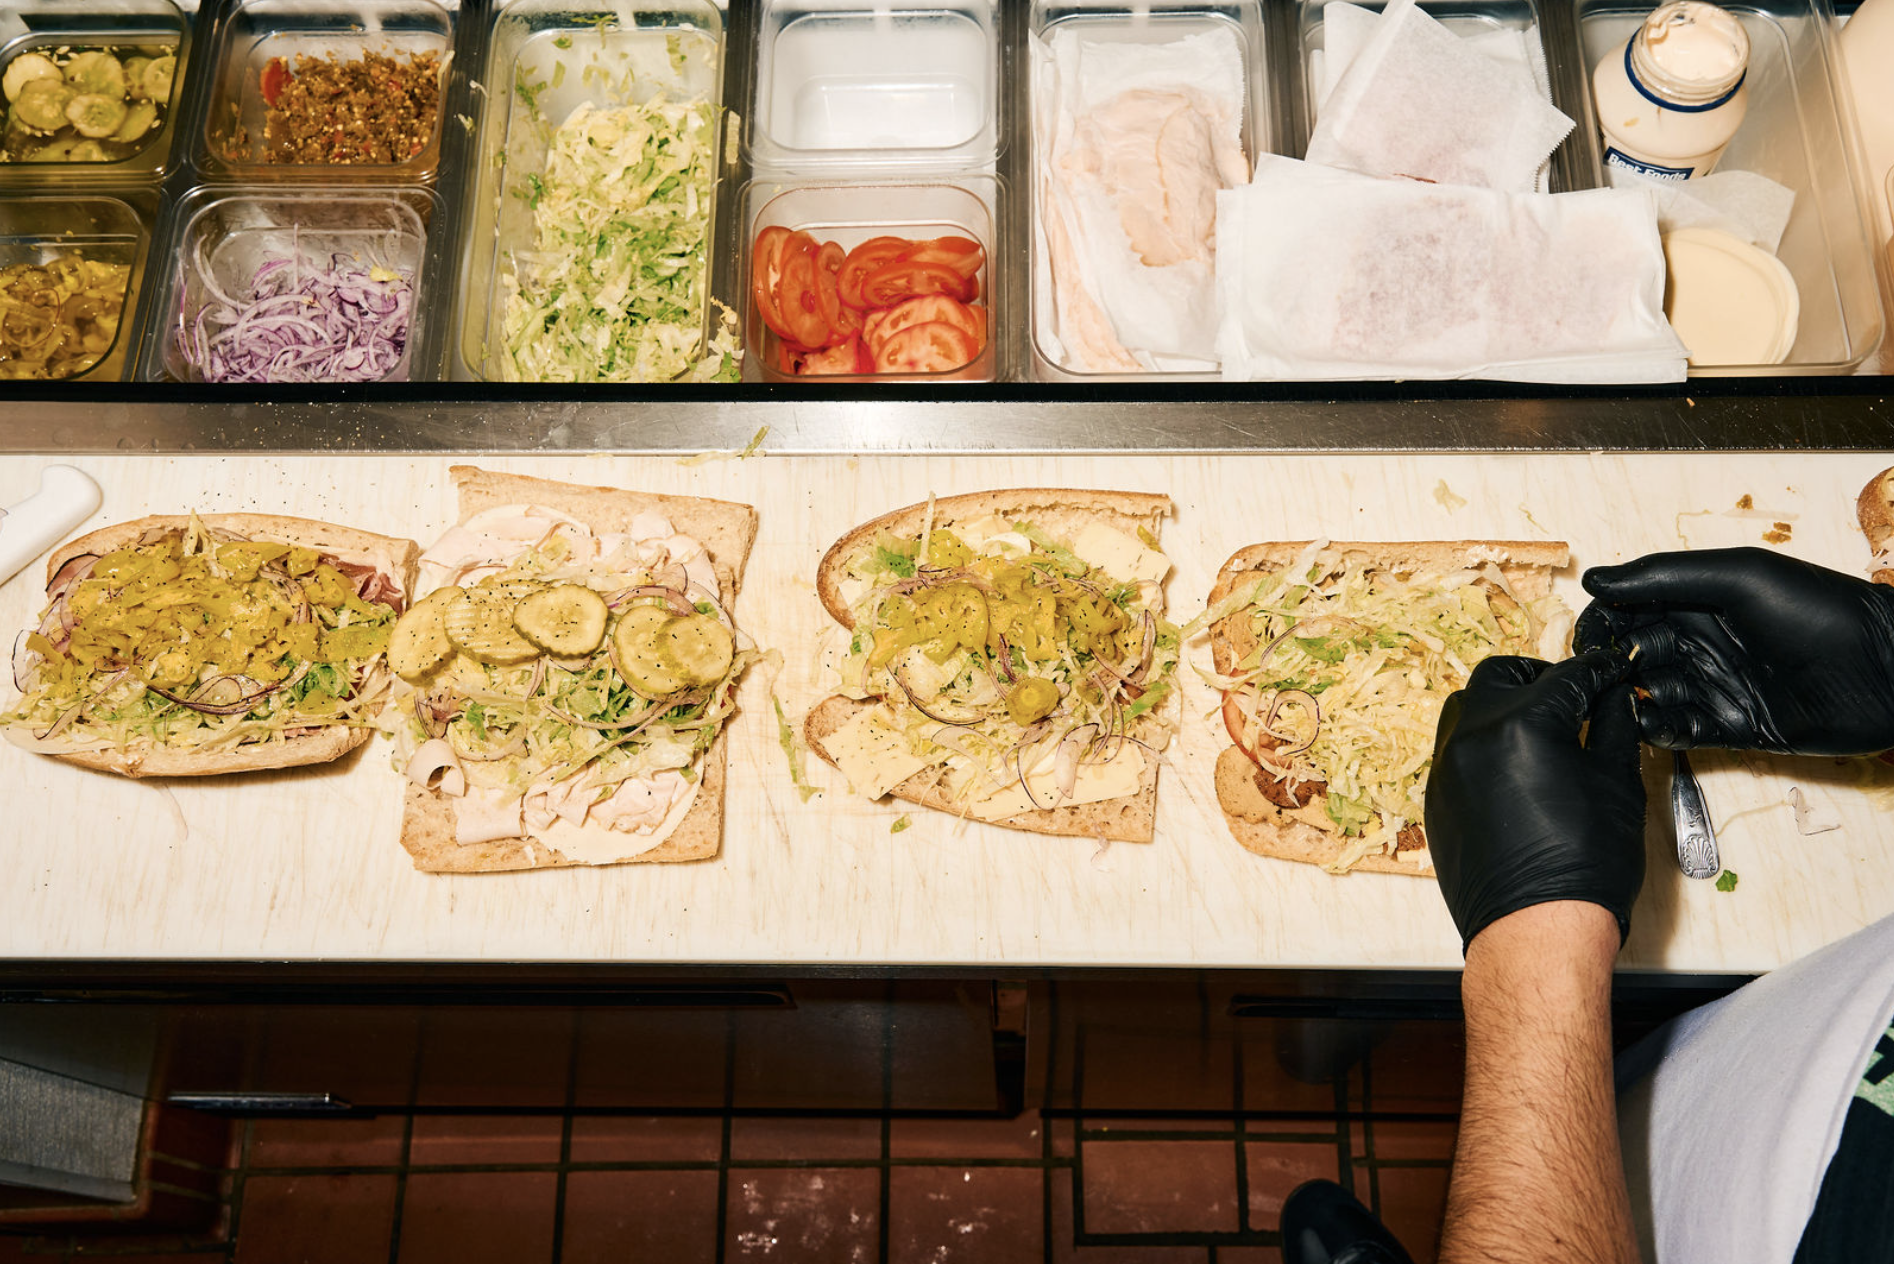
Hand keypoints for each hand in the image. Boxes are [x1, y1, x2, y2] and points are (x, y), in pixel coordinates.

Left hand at [1426, 651, 1644, 948]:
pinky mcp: (1435, 797)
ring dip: (1502, 705)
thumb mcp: (1616, 783)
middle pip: (1503, 675)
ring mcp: (1446, 766)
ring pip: (1467, 707)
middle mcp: (1473, 736)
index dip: (1598, 671)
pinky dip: (1484, 745)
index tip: (1613, 671)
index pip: (1567, 677)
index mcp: (1523, 723)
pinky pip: (1455, 751)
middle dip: (1540, 678)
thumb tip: (1616, 697)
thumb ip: (1614, 727)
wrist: (1536, 930)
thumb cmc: (1586, 862)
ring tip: (1540, 728)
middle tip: (1573, 697)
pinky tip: (1515, 768)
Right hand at [1576, 548, 1893, 755]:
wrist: (1888, 671)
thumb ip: (1664, 576)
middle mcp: (1701, 642)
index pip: (1629, 609)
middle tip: (1600, 677)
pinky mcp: (1731, 727)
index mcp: (1698, 600)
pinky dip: (1657, 731)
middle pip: (1633, 654)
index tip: (1585, 639)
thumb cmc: (1820, 610)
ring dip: (1630, 699)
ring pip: (1650, 695)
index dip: (1601, 622)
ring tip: (1622, 703)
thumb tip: (1594, 579)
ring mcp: (1715, 686)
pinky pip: (1679, 732)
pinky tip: (1649, 726)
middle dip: (1611, 664)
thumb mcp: (1740, 576)